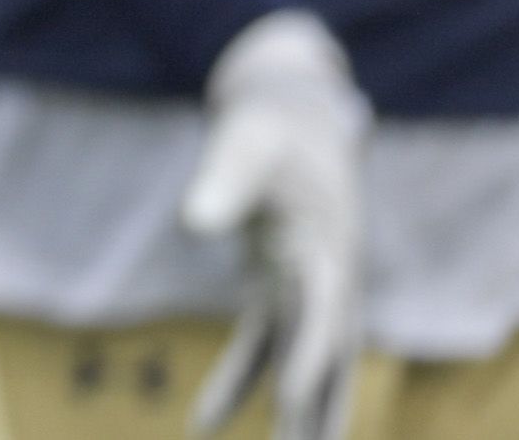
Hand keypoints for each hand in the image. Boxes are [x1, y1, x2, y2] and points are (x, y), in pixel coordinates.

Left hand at [181, 11, 365, 439]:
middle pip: (325, 359)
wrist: (295, 110)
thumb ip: (225, 181)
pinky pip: (260, 345)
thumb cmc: (272, 125)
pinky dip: (236, 381)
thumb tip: (193, 222)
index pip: (321, 318)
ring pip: (300, 364)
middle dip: (318, 411)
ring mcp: (306, 287)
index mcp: (326, 250)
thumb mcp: (246, 142)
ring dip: (290, 414)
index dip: (308, 360)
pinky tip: (201, 422)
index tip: (290, 402)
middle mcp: (326, 279)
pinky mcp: (279, 286)